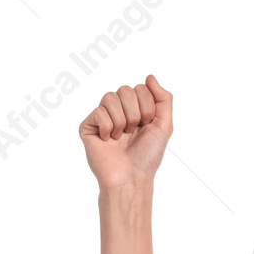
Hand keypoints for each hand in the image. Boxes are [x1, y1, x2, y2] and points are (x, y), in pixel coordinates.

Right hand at [79, 74, 173, 189]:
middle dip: (134, 113)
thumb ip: (163, 99)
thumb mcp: (164, 126)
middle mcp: (119, 110)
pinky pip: (98, 112)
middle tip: (133, 132)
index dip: (147, 107)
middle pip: (125, 89)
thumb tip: (149, 76)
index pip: (140, 88)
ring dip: (121, 121)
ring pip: (110, 97)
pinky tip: (108, 140)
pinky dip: (108, 128)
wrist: (131, 177)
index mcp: (136, 108)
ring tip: (121, 137)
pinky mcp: (88, 126)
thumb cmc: (147, 156)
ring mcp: (102, 117)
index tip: (147, 125)